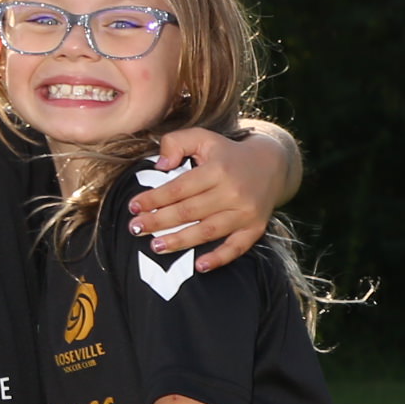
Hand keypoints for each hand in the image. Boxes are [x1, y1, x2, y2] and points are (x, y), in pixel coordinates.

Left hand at [135, 127, 279, 271]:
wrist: (271, 164)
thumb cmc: (226, 153)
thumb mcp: (203, 137)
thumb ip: (177, 142)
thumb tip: (160, 165)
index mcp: (218, 169)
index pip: (178, 188)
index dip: (153, 199)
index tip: (132, 207)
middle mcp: (233, 192)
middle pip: (189, 211)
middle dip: (158, 222)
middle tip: (135, 229)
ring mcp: (246, 212)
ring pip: (207, 231)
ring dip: (180, 242)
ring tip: (155, 246)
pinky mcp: (256, 227)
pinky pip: (237, 247)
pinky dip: (219, 258)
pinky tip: (198, 266)